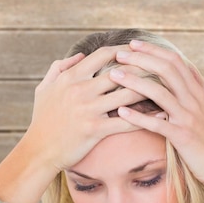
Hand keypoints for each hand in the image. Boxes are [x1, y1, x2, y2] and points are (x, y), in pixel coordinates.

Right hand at [0, 46, 146, 202]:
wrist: (38, 151)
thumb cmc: (41, 121)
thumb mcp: (44, 89)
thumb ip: (59, 68)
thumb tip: (80, 56)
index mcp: (71, 77)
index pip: (104, 55)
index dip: (124, 51)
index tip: (139, 52)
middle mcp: (80, 90)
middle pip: (121, 72)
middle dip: (143, 68)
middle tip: (161, 68)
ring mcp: (88, 110)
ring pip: (127, 95)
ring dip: (148, 91)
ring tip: (165, 89)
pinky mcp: (94, 130)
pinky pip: (126, 122)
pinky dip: (146, 118)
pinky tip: (161, 116)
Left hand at [110, 40, 203, 202]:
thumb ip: (196, 86)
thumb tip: (186, 65)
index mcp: (199, 90)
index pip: (175, 61)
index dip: (153, 50)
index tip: (134, 44)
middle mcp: (195, 99)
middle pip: (166, 69)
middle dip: (141, 59)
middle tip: (119, 53)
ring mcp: (188, 117)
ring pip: (159, 92)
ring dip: (134, 82)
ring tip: (114, 75)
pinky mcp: (182, 136)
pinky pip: (157, 123)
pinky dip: (137, 116)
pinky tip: (120, 112)